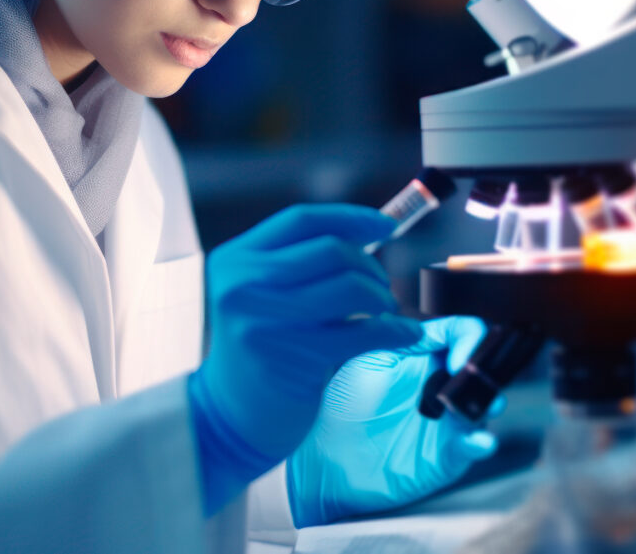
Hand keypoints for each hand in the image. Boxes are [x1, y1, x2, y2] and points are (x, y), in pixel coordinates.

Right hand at [187, 205, 423, 516]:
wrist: (229, 416)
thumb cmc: (260, 350)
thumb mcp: (261, 296)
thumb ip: (300, 264)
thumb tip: (369, 234)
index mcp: (235, 260)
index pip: (301, 220)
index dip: (350, 218)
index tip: (386, 225)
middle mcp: (244, 285)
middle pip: (330, 250)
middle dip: (369, 265)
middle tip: (381, 287)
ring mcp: (266, 322)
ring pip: (350, 287)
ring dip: (382, 297)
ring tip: (384, 311)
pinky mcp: (295, 358)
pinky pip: (365, 332)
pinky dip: (396, 331)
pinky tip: (406, 335)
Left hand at [286, 316, 502, 526]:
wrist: (329, 459)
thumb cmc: (342, 404)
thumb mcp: (362, 360)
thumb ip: (390, 335)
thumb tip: (420, 324)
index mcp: (423, 355)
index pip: (459, 333)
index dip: (469, 338)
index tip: (457, 359)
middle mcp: (441, 384)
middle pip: (481, 366)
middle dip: (488, 369)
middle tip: (480, 379)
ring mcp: (448, 419)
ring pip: (485, 404)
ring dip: (491, 402)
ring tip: (486, 407)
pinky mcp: (449, 453)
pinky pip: (474, 446)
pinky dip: (480, 443)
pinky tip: (476, 442)